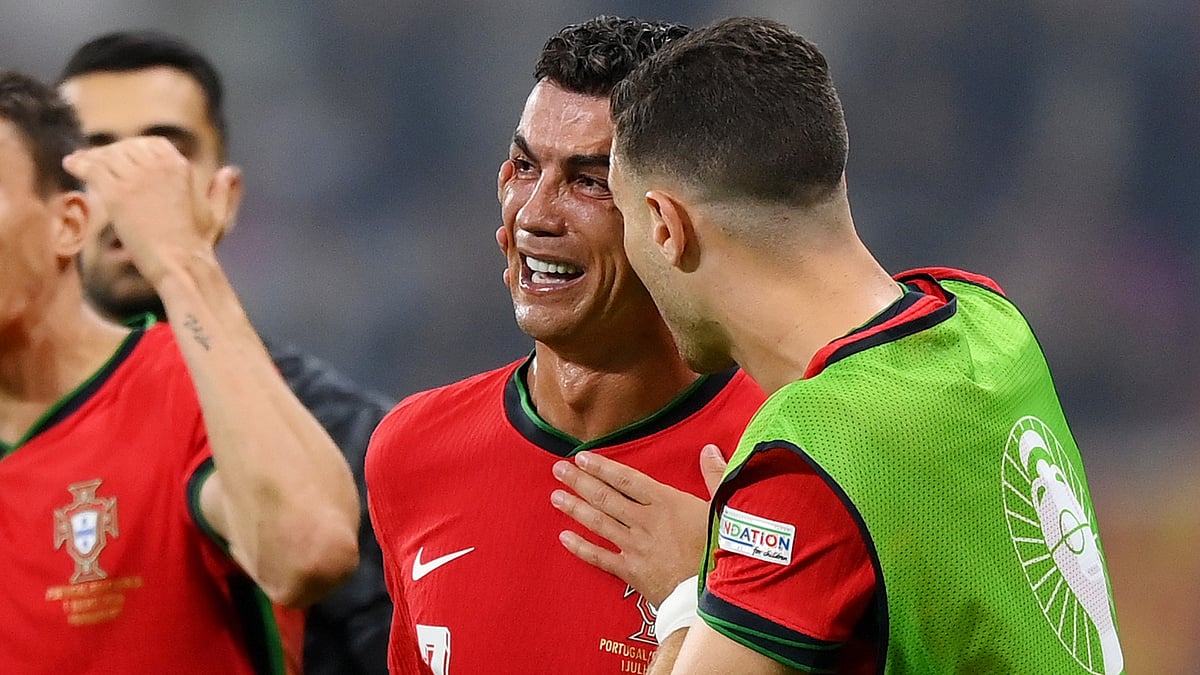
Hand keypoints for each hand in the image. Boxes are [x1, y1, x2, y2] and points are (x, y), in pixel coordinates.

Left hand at [62, 137, 237, 284]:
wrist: (180, 263)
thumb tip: (232, 170)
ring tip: (79, 162)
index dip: (133, 147)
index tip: (122, 156)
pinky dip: (79, 164)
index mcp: (180, 165)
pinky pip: (91, 168)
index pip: (150, 144)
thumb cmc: (198, 246)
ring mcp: (136, 178)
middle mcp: (158, 165)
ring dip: (92, 157)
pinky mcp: (116, 193)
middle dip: (110, 152)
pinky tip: (70, 165)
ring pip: (106, 155)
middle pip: (125, 147)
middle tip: (95, 160)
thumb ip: (223, 190)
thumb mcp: (217, 215)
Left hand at [551, 444, 726, 605]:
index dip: (603, 467)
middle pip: (606, 498)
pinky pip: (600, 557)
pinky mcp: (630, 571)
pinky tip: (564, 537)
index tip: (582, 457)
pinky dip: (581, 547)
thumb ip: (715, 475)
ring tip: (555, 496)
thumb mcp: (724, 508)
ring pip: (599, 523)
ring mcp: (634, 547)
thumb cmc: (721, 551)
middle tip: (558, 469)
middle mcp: (645, 522)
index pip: (627, 480)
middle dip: (580, 481)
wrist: (711, 596)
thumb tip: (710, 449)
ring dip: (575, 508)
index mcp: (666, 503)